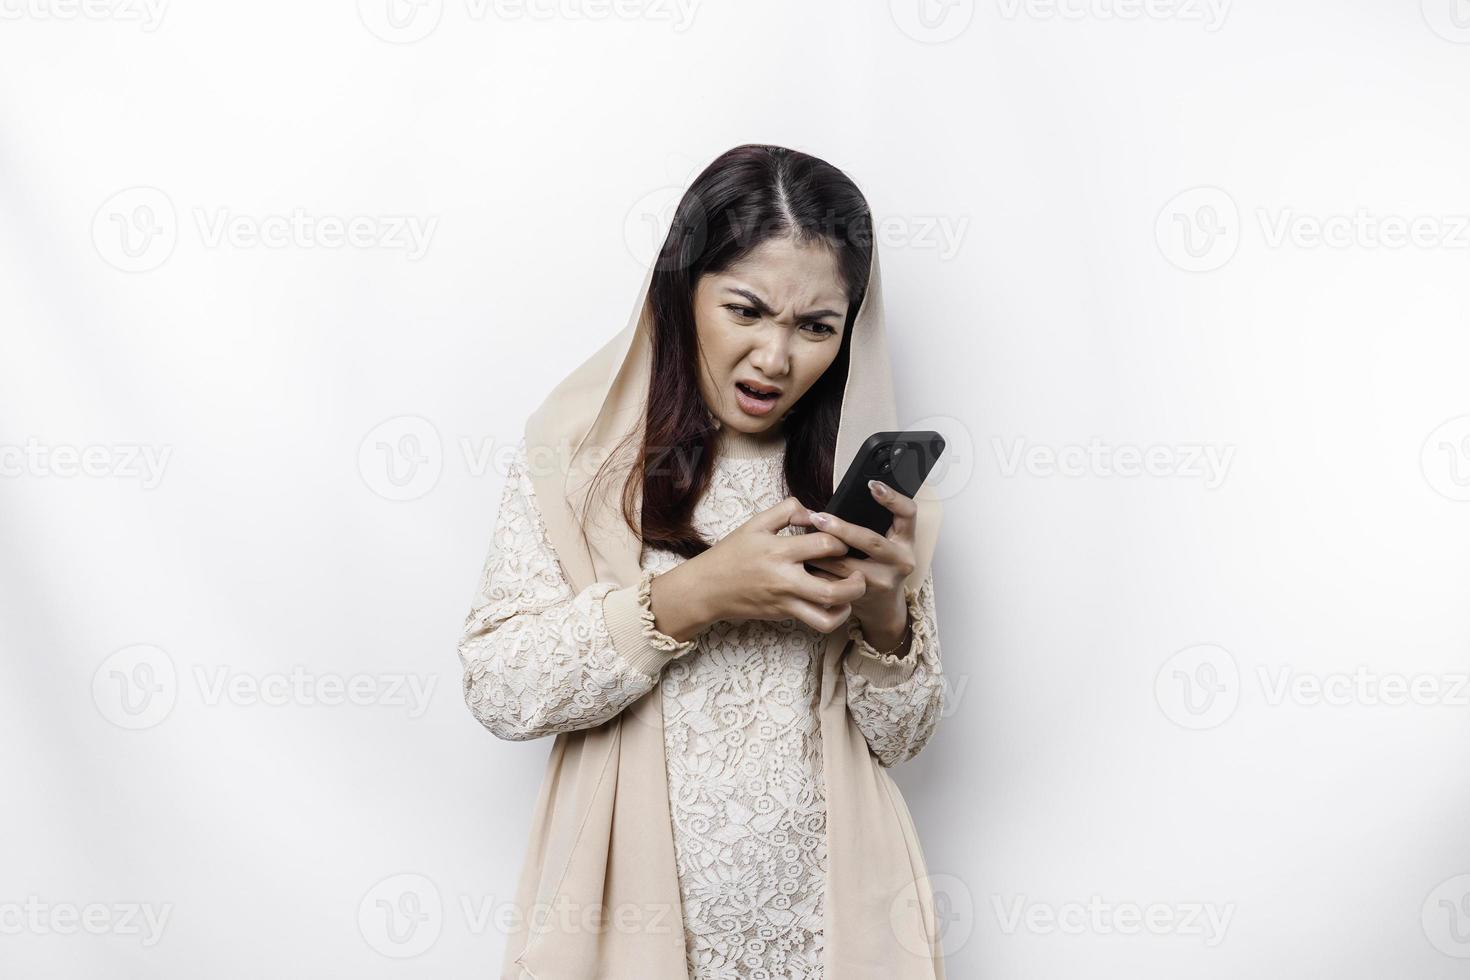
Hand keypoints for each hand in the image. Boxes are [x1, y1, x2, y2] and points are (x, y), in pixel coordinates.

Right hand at [654, 496, 866, 636]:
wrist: (707, 589)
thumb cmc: (731, 555)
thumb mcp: (755, 523)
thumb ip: (786, 510)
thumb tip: (813, 512)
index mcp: (779, 551)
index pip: (825, 545)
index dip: (842, 540)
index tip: (842, 538)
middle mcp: (785, 579)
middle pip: (834, 589)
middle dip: (856, 582)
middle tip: (860, 571)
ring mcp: (786, 601)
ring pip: (827, 614)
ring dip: (848, 605)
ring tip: (852, 591)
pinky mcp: (785, 615)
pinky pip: (816, 622)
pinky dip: (833, 615)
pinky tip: (836, 603)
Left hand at [790, 480, 916, 647]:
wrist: (882, 607)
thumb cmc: (881, 565)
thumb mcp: (888, 542)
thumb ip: (875, 523)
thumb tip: (840, 501)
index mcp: (906, 541)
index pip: (908, 513)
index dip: (892, 498)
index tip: (872, 485)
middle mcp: (900, 561)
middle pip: (871, 541)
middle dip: (842, 529)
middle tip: (818, 518)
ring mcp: (883, 581)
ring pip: (847, 565)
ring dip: (821, 553)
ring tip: (802, 540)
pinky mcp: (864, 597)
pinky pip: (835, 582)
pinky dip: (818, 572)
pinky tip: (803, 564)